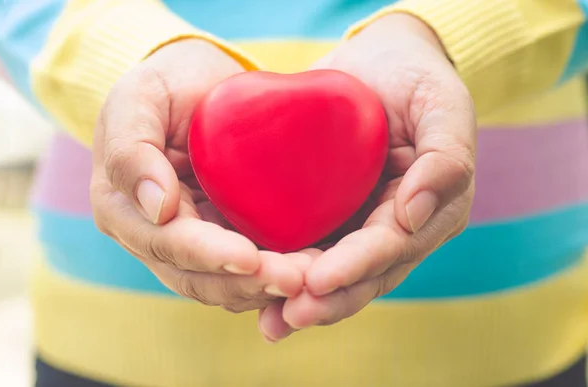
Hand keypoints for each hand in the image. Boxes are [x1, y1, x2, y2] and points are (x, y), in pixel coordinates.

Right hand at [90, 39, 303, 312]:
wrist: (197, 84)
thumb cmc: (165, 84)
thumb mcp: (138, 98)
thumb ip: (131, 149)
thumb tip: (158, 210)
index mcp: (123, 209)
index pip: (166, 243)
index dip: (208, 255)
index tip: (249, 258)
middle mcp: (153, 237)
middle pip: (198, 277)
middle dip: (246, 282)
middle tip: (297, 280)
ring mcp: (190, 243)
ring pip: (223, 284)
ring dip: (265, 288)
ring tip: (310, 281)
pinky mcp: (223, 238)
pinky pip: (245, 270)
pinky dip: (273, 276)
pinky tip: (310, 271)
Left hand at [258, 14, 475, 340]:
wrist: (381, 59)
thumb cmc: (416, 77)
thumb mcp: (442, 104)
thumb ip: (446, 157)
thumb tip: (413, 216)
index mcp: (431, 211)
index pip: (392, 247)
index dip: (356, 267)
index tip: (319, 282)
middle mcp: (397, 227)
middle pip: (363, 274)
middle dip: (327, 299)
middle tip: (286, 318)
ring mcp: (362, 223)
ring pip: (336, 272)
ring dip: (304, 300)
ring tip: (271, 324)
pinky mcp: (331, 212)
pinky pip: (310, 247)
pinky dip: (287, 271)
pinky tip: (258, 297)